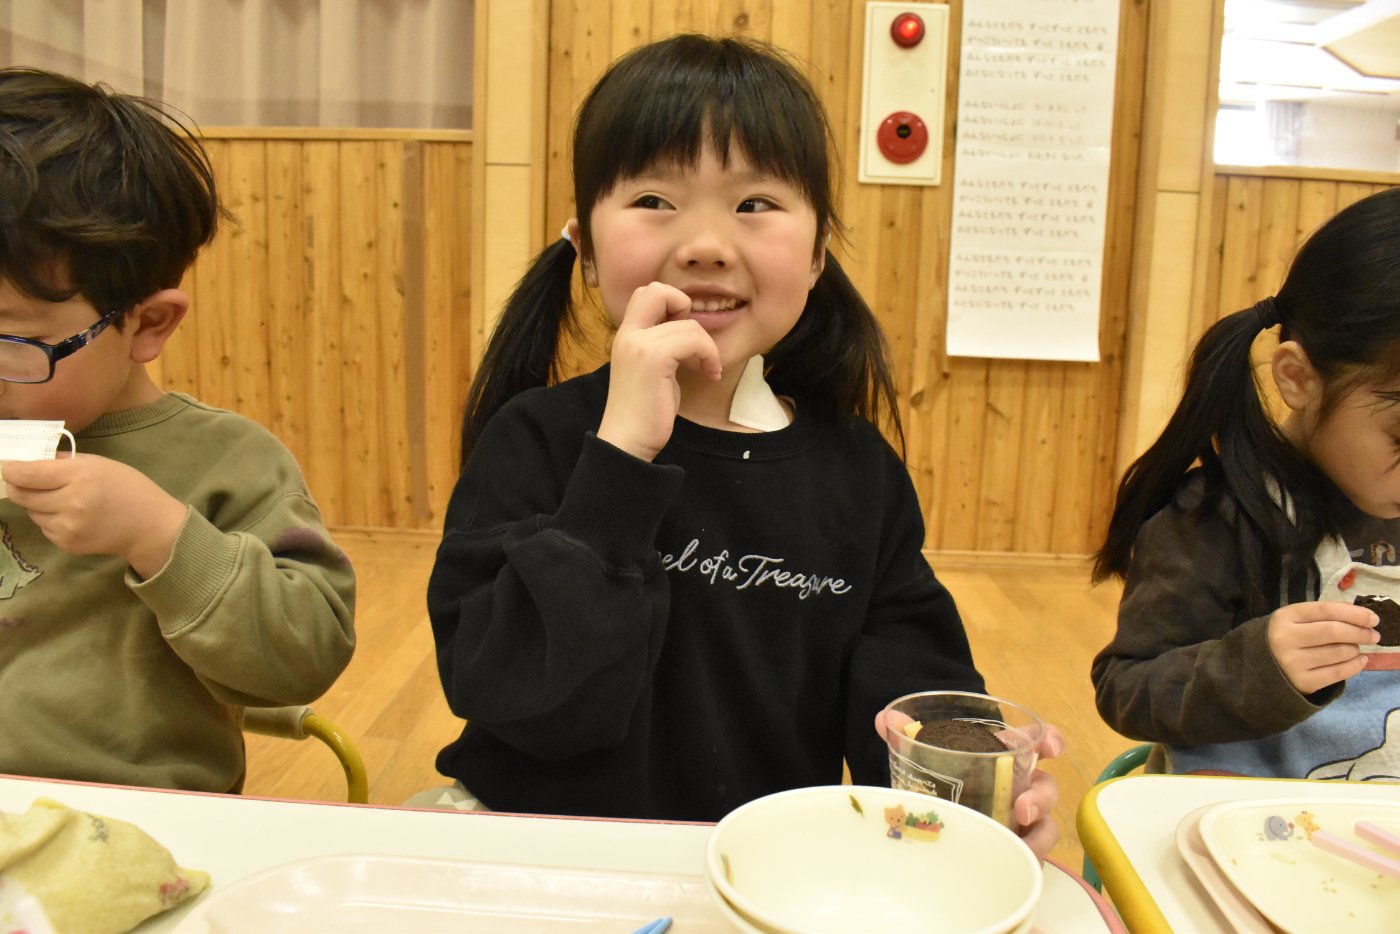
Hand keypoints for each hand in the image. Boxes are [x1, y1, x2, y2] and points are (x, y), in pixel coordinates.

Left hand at [2, 454, 186, 579]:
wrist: (150, 527)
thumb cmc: (128, 488)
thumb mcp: (100, 464)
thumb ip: (65, 461)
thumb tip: (31, 460)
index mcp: (81, 475)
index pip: (28, 474)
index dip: (11, 470)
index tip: (7, 467)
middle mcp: (71, 501)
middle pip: (23, 495)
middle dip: (18, 486)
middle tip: (23, 482)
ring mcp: (68, 526)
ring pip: (32, 512)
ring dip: (38, 504)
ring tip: (60, 500)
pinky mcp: (68, 543)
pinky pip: (45, 528)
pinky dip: (51, 520)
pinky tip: (72, 516)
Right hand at [597, 282, 721, 460]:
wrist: (628, 442)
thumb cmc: (644, 412)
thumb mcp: (652, 370)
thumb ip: (662, 345)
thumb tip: (688, 329)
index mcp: (626, 335)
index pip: (646, 292)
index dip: (672, 304)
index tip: (683, 338)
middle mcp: (627, 334)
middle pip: (657, 290)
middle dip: (684, 307)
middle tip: (692, 340)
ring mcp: (638, 344)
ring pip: (688, 323)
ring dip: (707, 346)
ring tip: (706, 369)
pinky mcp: (653, 358)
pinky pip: (693, 339)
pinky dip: (708, 356)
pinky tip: (708, 375)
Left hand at [875, 709, 1063, 860]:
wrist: (935, 820)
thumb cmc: (943, 781)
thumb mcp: (927, 758)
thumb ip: (908, 734)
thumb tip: (884, 718)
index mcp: (1002, 757)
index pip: (1036, 742)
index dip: (1051, 741)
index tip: (1053, 748)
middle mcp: (1020, 787)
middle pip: (1047, 786)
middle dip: (1041, 797)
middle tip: (1021, 810)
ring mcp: (1021, 821)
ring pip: (1046, 825)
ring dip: (1038, 835)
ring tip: (1019, 844)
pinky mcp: (1016, 848)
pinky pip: (1031, 856)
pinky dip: (1025, 860)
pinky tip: (1010, 865)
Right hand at [1267, 599, 1377, 694]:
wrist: (1259, 668)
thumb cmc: (1284, 638)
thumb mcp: (1295, 620)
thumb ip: (1323, 615)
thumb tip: (1362, 617)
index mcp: (1284, 617)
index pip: (1326, 610)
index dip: (1354, 613)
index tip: (1372, 618)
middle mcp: (1286, 638)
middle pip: (1334, 631)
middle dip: (1360, 632)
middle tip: (1373, 636)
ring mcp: (1293, 662)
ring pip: (1339, 652)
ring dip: (1355, 649)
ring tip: (1356, 648)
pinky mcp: (1302, 681)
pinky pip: (1338, 672)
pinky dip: (1355, 666)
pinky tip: (1360, 661)